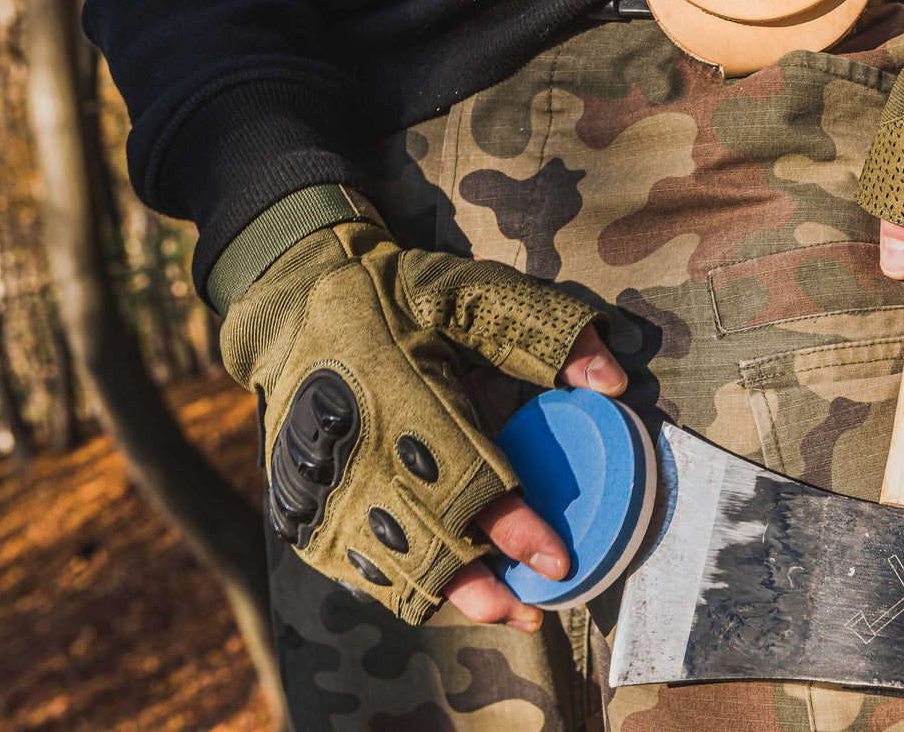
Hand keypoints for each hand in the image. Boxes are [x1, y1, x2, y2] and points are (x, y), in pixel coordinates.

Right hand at [216, 188, 625, 624]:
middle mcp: (356, 449)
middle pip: (426, 542)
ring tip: (504, 611)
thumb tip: (612, 379)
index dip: (513, 527)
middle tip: (536, 605)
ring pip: (389, 567)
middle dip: (485, 584)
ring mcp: (322, 485)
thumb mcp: (469, 291)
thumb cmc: (394, 296)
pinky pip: (353, 566)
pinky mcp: (300, 505)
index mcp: (401, 394)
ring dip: (448, 595)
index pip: (465, 479)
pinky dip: (400, 585)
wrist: (290, 302)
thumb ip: (543, 332)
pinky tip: (441, 592)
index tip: (557, 560)